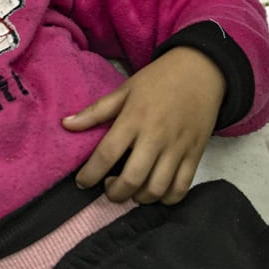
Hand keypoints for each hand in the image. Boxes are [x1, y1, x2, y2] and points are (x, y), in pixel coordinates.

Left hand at [62, 47, 225, 203]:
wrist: (202, 70)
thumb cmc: (159, 79)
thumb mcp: (125, 89)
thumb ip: (96, 111)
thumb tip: (65, 124)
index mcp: (134, 119)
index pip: (106, 154)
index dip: (89, 174)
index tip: (82, 182)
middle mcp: (155, 136)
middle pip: (131, 179)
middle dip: (114, 193)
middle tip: (109, 188)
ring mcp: (178, 148)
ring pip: (156, 189)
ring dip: (138, 198)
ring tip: (132, 189)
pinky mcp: (196, 154)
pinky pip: (181, 188)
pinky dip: (166, 198)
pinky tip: (155, 191)